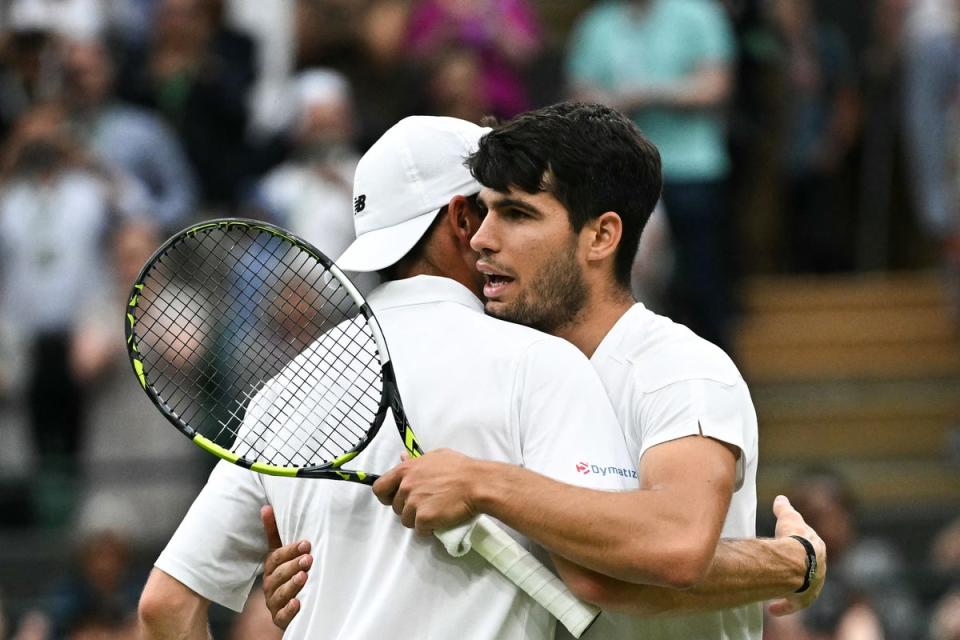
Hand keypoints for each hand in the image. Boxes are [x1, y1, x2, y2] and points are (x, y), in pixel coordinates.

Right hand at [260, 505, 312, 629]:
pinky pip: (282, 616)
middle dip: (293, 565)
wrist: (288, 605)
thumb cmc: (285, 573)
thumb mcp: (281, 553)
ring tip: (304, 577)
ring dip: (292, 585)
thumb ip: (273, 533)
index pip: (277, 557)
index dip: (290, 550)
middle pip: (279, 575)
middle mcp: (270, 585)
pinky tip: (298, 603)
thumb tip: (265, 507)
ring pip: (281, 594)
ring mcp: (274, 602)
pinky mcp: (280, 618)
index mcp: (271, 568)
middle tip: (308, 558)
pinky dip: (289, 610)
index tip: (306, 544)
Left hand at [372, 449, 481, 535]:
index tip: (395, 498)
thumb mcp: (436, 456)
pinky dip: (429, 529)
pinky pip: (420, 530)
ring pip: (407, 520)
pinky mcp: (424, 518)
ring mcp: (414, 503)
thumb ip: (416, 460)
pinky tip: (440, 521)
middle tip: (426, 504)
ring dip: (418, 519)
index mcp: (406, 470)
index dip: (386, 495)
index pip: (380, 487)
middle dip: (409, 508)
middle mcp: (406, 486)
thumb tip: (402, 457)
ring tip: (435, 512)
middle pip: (396, 506)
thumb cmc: (460, 467)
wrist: (478, 483)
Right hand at [767, 495, 826, 616]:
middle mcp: (819, 570)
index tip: (793, 547)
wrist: (795, 562)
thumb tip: (781, 499)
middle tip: (785, 569)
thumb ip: (784, 508)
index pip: (812, 547)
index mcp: (819, 549)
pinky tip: (771, 609)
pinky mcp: (802, 600)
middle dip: (798, 569)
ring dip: (791, 588)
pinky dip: (782, 606)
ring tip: (777, 588)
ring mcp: (812, 586)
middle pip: (808, 569)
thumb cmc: (793, 538)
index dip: (801, 546)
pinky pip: (792, 605)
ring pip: (802, 588)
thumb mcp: (788, 517)